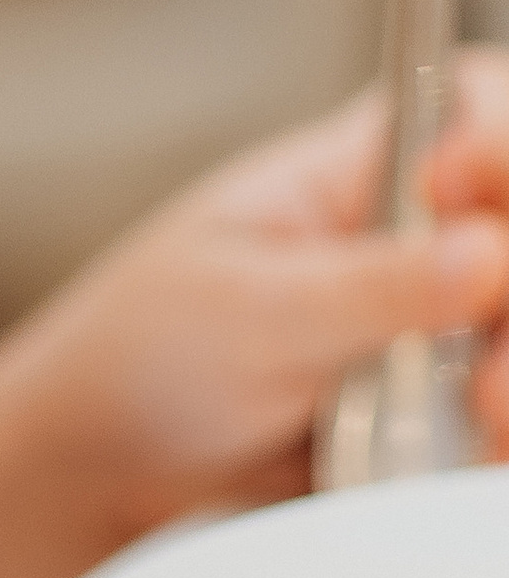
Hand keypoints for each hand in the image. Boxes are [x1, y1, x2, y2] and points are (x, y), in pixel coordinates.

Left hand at [0, 60, 508, 546]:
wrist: (107, 468)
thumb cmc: (145, 354)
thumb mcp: (246, 312)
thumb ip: (368, 287)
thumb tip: (487, 255)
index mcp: (365, 169)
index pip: (480, 109)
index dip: (493, 147)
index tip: (449, 190)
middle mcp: (422, 238)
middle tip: (479, 366)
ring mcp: (441, 325)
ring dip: (507, 376)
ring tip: (465, 413)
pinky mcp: (442, 408)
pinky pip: (496, 421)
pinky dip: (488, 442)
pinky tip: (452, 454)